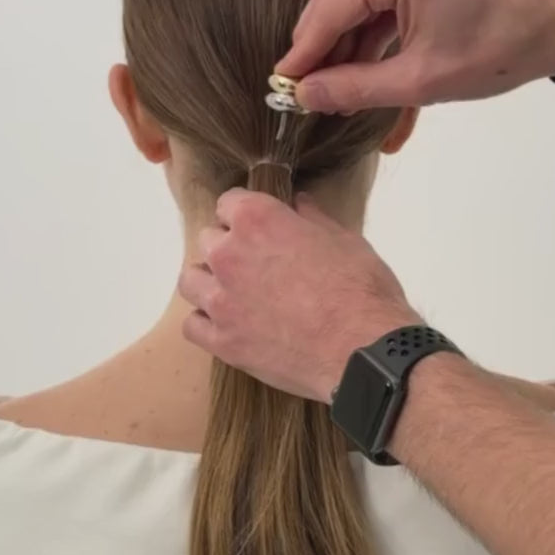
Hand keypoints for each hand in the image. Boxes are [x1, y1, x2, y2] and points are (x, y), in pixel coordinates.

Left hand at [178, 190, 420, 401]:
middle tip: (256, 267)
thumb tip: (300, 205)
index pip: (228, 202)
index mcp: (257, 220)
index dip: (244, 214)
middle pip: (208, 241)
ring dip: (209, 283)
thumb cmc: (362, 291)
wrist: (363, 351)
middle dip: (229, 248)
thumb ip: (314, 219)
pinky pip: (192, 326)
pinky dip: (206, 324)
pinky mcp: (222, 342)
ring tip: (234, 296)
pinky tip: (227, 326)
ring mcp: (221, 301)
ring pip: (191, 281)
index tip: (258, 228)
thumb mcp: (346, 241)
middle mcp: (229, 255)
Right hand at [279, 0, 554, 111]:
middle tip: (306, 97)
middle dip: (323, 51)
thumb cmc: (496, 51)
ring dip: (348, 48)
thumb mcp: (420, 81)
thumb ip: (355, 88)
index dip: (302, 54)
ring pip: (356, 0)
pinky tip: (364, 77)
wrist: (554, 24)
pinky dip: (373, 35)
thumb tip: (304, 96)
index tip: (280, 89)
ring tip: (338, 97)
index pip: (328, 9)